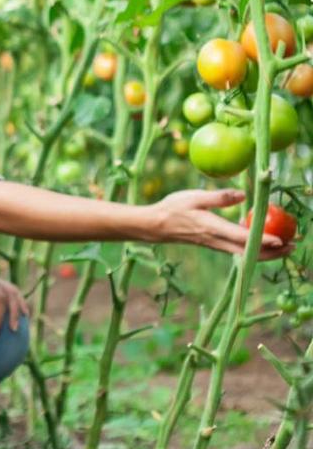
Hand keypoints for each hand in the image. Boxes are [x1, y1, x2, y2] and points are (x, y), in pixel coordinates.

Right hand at [150, 189, 292, 258]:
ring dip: (266, 252)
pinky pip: (238, 250)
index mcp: (212, 227)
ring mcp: (215, 244)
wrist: (154, 226)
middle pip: (249, 251)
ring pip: (245, 253)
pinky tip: (260, 241)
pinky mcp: (213, 244)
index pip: (241, 237)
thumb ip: (219, 197)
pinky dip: (253, 248)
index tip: (280, 241)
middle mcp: (216, 240)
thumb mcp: (194, 196)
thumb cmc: (172, 208)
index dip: (262, 240)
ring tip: (284, 247)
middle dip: (272, 252)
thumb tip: (244, 195)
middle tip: (293, 246)